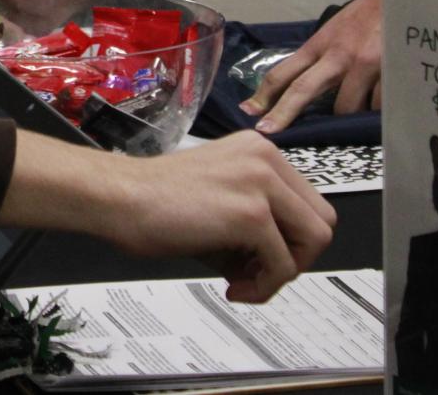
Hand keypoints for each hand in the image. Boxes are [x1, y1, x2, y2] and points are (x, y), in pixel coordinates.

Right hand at [1, 130, 335, 303]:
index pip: (307, 203)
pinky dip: (263, 287)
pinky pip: (283, 265)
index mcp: (260, 150)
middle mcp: (267, 158)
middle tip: (256, 273)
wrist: (117, 197)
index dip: (289, 240)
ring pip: (314, 241)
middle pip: (321, 221)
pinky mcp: (252, 214)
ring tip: (245, 282)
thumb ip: (256, 220)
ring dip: (282, 274)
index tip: (258, 257)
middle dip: (295, 257)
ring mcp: (261, 183)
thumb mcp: (218, 199)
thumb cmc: (152, 200)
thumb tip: (278, 262)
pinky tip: (232, 287)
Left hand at [242, 0, 383, 133]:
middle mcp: (337, 55)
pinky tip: (381, 102)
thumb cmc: (363, 17)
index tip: (249, 111)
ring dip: (347, 115)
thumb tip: (299, 88)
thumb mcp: (333, 33)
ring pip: (346, 108)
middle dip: (282, 113)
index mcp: (319, 45)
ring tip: (355, 110)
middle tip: (268, 131)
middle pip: (302, 89)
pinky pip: (378, 106)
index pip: (284, 72)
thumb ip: (318, 58)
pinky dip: (376, 110)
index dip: (264, 94)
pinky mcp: (389, 71)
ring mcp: (362, 64)